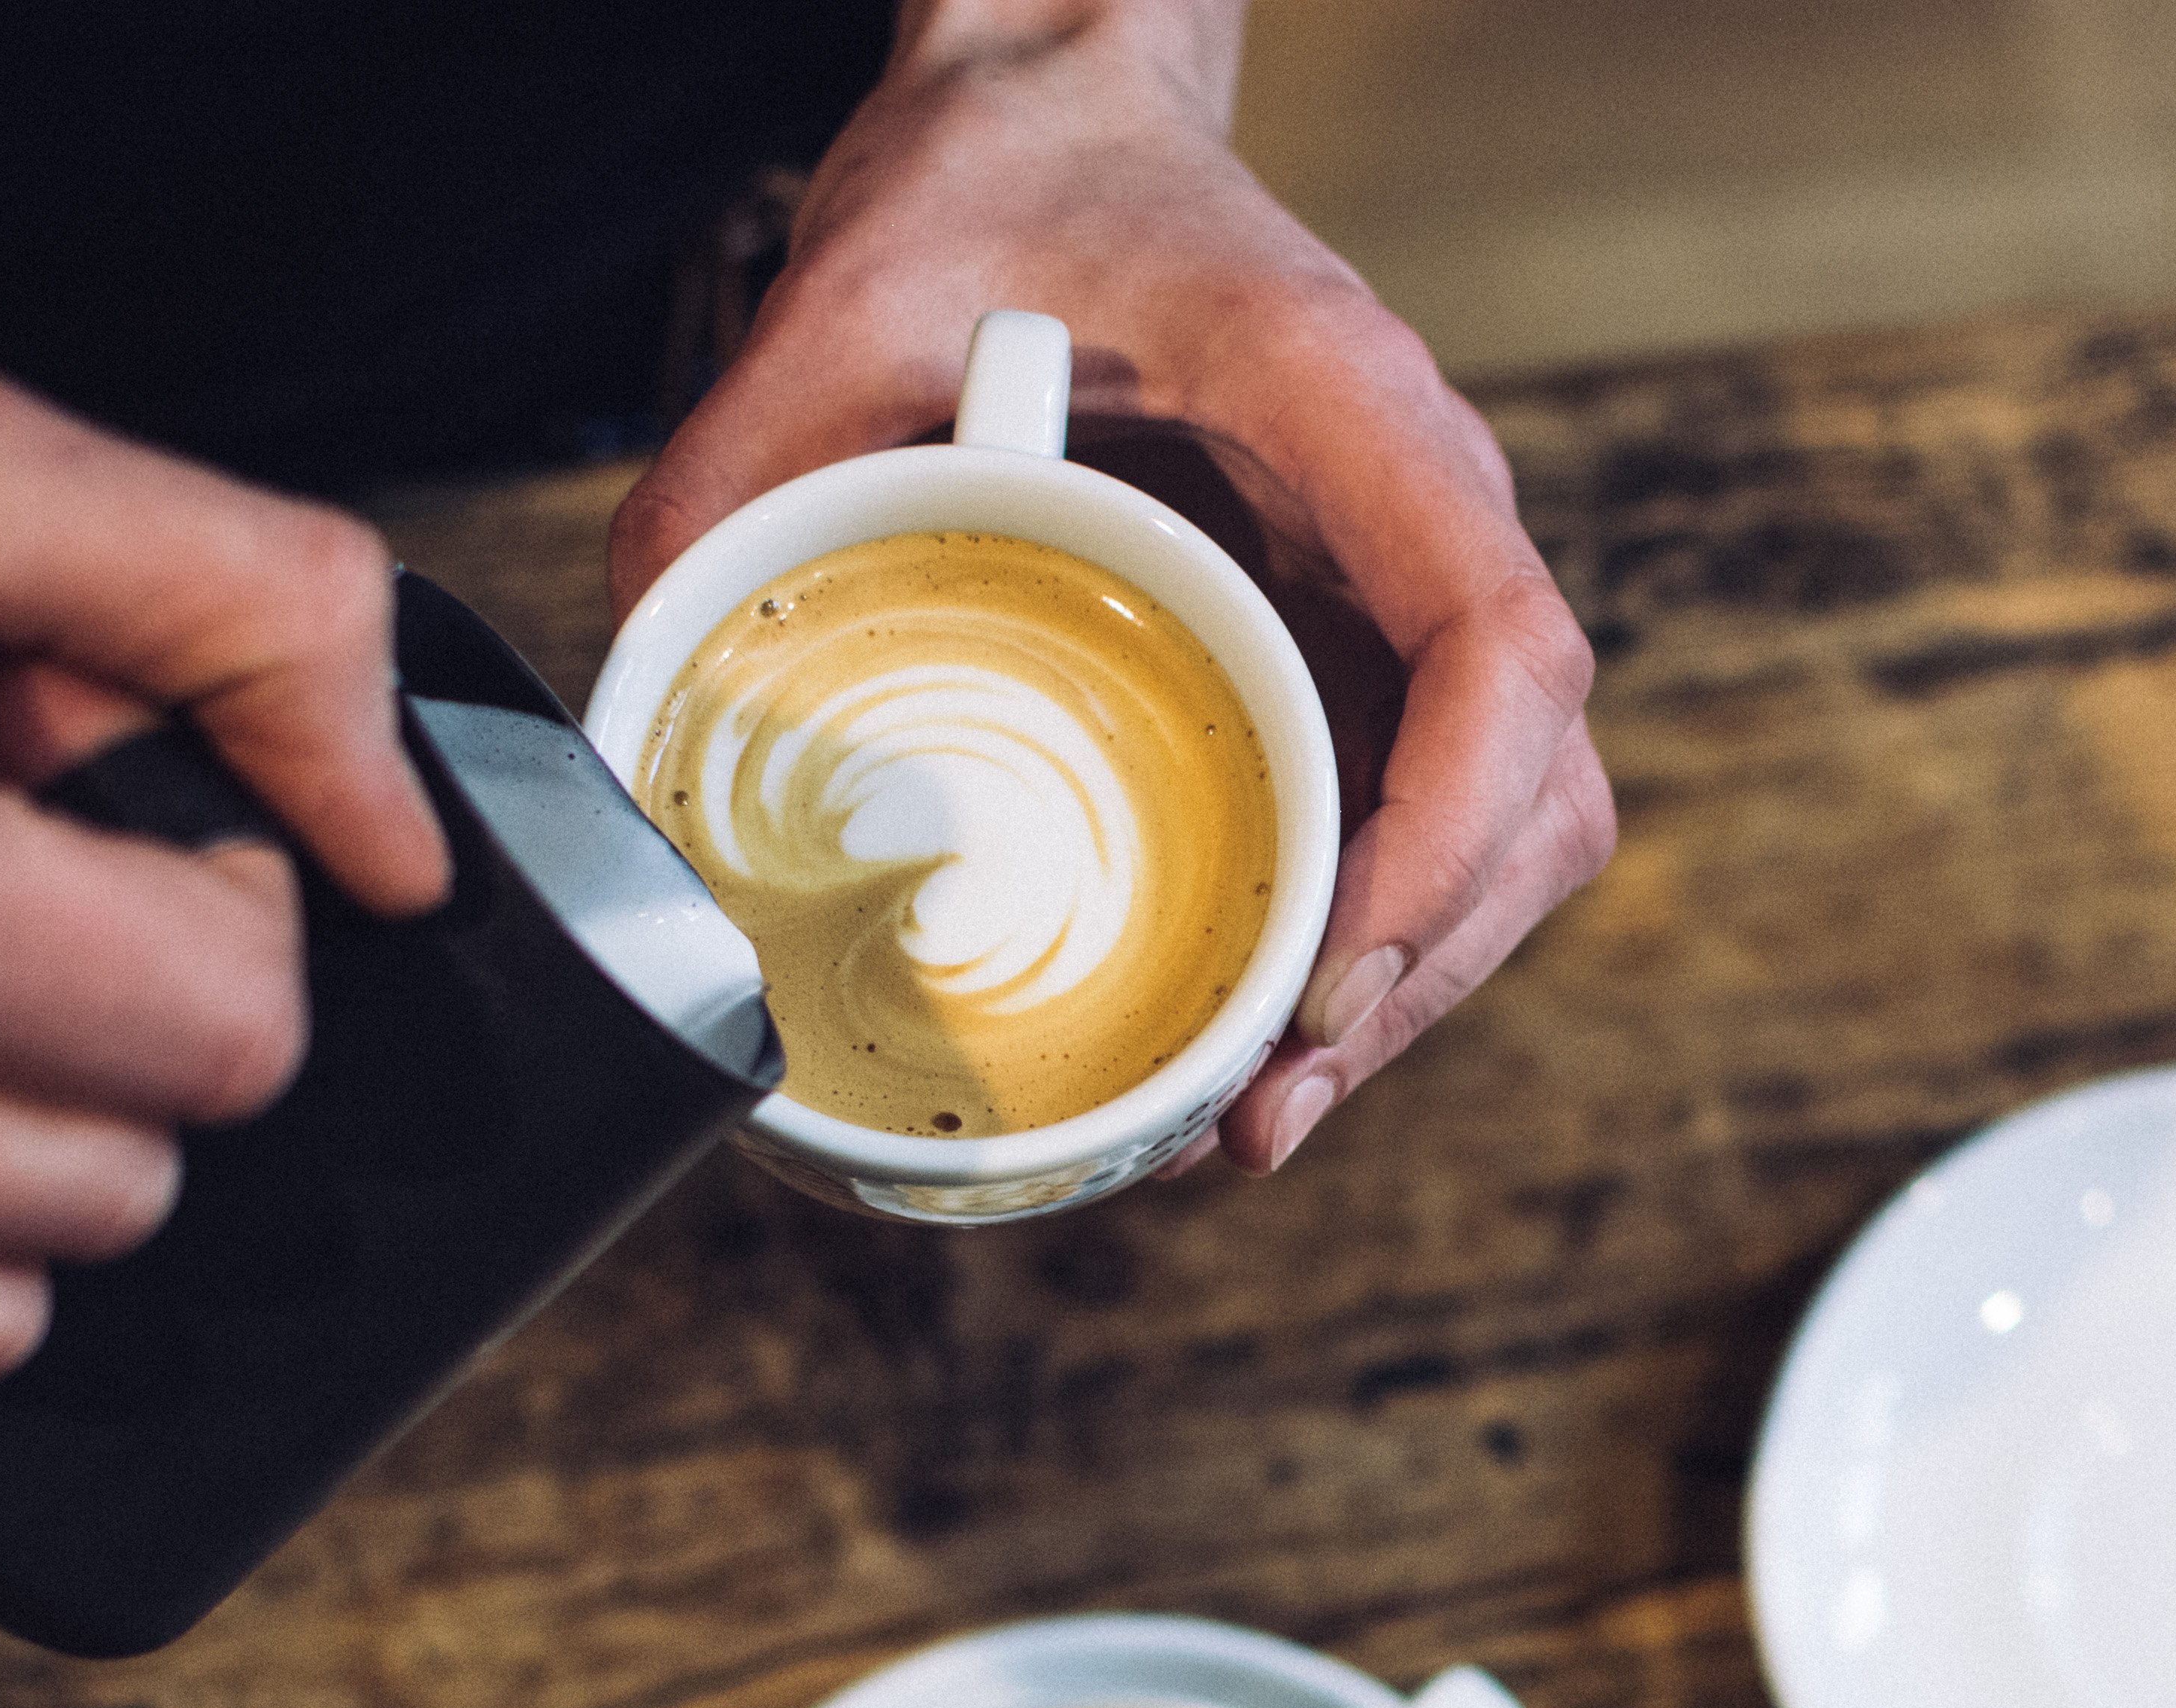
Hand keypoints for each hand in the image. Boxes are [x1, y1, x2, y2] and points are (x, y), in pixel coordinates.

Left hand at [610, 0, 1612, 1173]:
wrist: (1060, 123)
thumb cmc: (998, 185)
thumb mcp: (839, 296)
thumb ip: (736, 472)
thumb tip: (642, 685)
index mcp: (1350, 410)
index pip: (1502, 648)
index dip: (1447, 838)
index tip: (1327, 974)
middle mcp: (1420, 509)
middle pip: (1533, 791)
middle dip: (1417, 977)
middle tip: (1257, 1116)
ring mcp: (1406, 588)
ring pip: (1507, 831)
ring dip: (1406, 989)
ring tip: (1251, 1116)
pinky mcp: (1360, 647)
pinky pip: (1422, 818)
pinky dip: (1366, 944)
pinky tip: (1252, 1034)